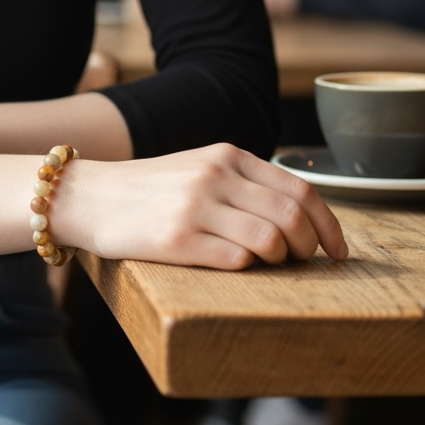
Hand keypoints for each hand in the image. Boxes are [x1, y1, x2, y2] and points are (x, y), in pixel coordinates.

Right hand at [69, 143, 346, 269]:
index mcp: (226, 155)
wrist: (88, 196)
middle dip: (309, 248)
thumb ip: (242, 181)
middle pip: (293, 216)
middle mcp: (214, 175)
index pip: (300, 189)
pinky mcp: (176, 240)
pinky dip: (246, 269)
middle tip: (302, 263)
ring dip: (279, 261)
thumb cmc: (149, 189)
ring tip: (266, 265)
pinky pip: (237, 260)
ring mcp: (195, 207)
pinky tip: (232, 266)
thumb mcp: (198, 167)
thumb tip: (298, 216)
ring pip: (271, 240)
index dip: (329, 225)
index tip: (337, 250)